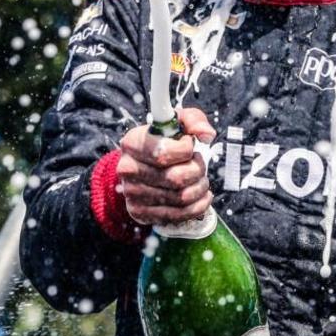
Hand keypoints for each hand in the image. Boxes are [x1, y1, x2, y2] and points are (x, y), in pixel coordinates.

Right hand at [117, 107, 216, 225]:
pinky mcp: (140, 212)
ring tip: (201, 179)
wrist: (141, 165)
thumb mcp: (177, 122)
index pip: (163, 153)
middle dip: (198, 171)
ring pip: (181, 198)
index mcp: (132, 143)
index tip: (189, 145)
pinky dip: (198, 206)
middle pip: (175, 178)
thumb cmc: (163, 141)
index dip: (186, 150)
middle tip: (199, 164)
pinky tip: (202, 195)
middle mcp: (128, 169)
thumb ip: (193, 120)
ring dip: (200, 188)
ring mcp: (132, 193)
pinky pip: (178, 215)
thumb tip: (206, 134)